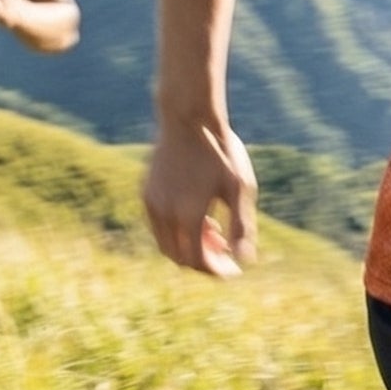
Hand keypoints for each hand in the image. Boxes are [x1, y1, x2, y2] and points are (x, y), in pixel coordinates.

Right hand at [142, 118, 257, 276]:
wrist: (189, 118)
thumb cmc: (220, 151)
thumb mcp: (239, 188)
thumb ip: (242, 226)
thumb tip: (244, 260)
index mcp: (188, 215)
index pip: (198, 261)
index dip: (217, 271)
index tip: (234, 270)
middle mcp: (164, 214)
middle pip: (180, 258)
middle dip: (204, 261)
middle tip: (226, 251)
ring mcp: (151, 203)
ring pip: (166, 244)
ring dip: (190, 246)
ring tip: (215, 231)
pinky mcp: (146, 193)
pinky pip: (159, 226)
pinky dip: (177, 231)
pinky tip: (199, 215)